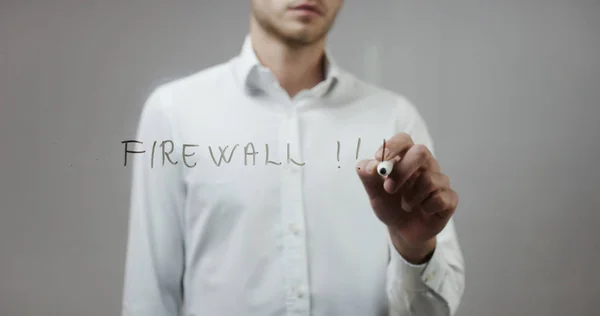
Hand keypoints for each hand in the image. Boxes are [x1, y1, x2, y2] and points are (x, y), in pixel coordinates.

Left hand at [356, 133, 457, 263]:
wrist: (402, 230)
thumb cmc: (389, 205)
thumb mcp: (373, 192)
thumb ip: (367, 176)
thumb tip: (371, 165)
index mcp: (406, 157)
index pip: (404, 140)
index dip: (393, 146)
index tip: (379, 158)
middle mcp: (425, 165)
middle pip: (421, 153)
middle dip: (403, 171)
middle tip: (389, 188)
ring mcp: (439, 180)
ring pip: (429, 180)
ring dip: (411, 198)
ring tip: (405, 206)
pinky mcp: (449, 198)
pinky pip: (439, 199)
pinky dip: (426, 208)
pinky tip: (423, 211)